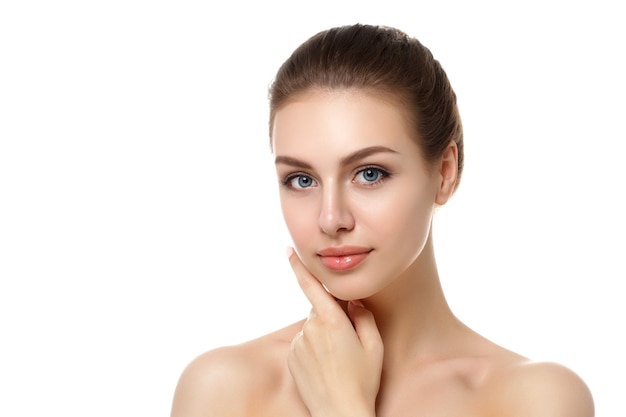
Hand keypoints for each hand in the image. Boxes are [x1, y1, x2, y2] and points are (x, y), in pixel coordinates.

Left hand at [286, 247, 382, 416]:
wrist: (339, 412)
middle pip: (319, 310)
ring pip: (311, 328)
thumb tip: (352, 302)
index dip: (299, 266)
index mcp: (332, 321)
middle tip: (347, 342)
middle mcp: (310, 328)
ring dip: (322, 335)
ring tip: (337, 361)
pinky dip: (312, 349)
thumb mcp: (374, 346)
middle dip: (331, 317)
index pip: (311, 286)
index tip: (288, 250)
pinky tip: (325, 367)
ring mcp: (298, 343)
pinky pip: (303, 343)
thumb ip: (363, 316)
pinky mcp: (291, 357)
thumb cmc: (362, 380)